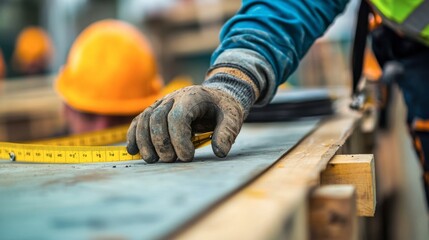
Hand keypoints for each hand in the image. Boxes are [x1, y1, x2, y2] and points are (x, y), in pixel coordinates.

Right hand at [126, 86, 244, 162]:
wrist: (216, 96)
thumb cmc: (224, 108)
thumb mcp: (233, 117)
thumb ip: (227, 133)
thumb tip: (219, 152)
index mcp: (192, 97)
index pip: (177, 117)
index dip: (179, 139)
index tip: (188, 157)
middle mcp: (173, 97)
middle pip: (157, 118)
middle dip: (161, 143)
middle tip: (172, 161)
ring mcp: (161, 103)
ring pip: (144, 119)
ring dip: (145, 141)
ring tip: (153, 160)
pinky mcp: (155, 110)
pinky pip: (139, 121)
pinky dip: (134, 135)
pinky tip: (133, 151)